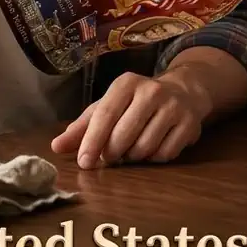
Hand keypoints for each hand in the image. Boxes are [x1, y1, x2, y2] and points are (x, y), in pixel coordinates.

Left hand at [50, 71, 207, 167]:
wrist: (183, 92)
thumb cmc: (135, 103)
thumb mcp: (109, 107)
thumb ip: (82, 127)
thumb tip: (56, 147)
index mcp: (126, 83)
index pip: (105, 114)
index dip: (92, 141)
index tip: (84, 163)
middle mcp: (151, 90)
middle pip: (123, 136)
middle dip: (113, 153)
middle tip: (112, 155)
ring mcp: (174, 106)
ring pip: (144, 148)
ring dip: (134, 157)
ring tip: (133, 148)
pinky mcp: (190, 123)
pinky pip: (165, 154)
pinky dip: (155, 159)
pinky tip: (154, 147)